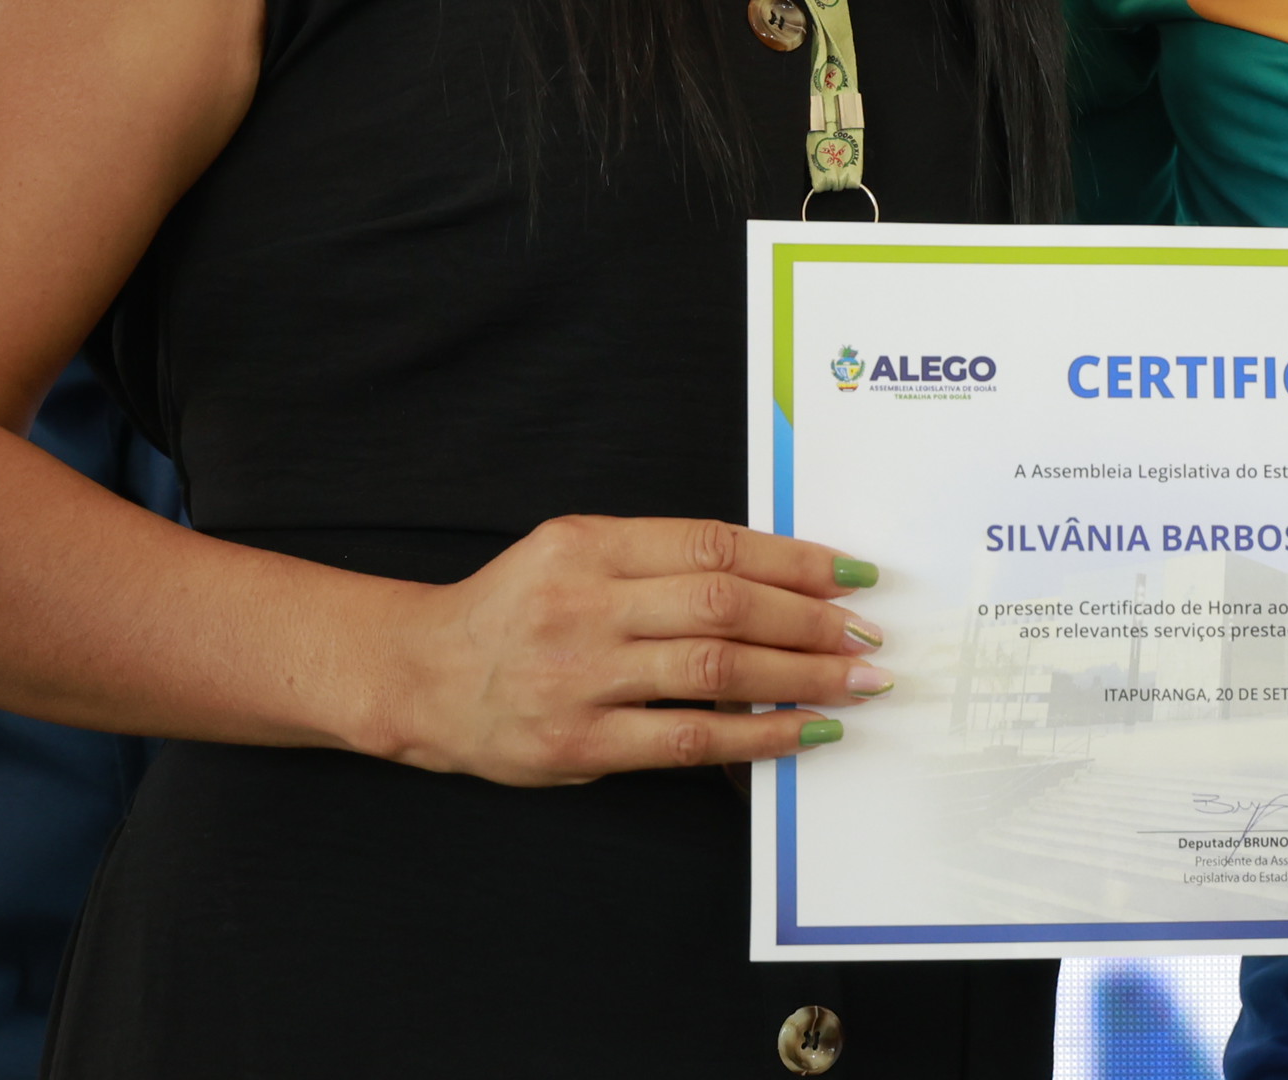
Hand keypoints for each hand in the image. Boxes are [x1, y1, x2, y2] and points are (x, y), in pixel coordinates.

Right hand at [371, 515, 887, 784]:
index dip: (794, 558)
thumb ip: (660, 558)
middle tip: (867, 633)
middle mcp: (585, 603)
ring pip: (715, 669)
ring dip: (801, 675)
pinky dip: (758, 735)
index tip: (852, 574)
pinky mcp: (579, 744)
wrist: (420, 676)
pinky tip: (806, 731)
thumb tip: (778, 574)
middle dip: (811, 618)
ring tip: (857, 680)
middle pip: (724, 603)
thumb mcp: (574, 552)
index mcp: (589, 543)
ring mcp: (581, 676)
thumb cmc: (514, 610)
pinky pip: (688, 740)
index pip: (714, 544)